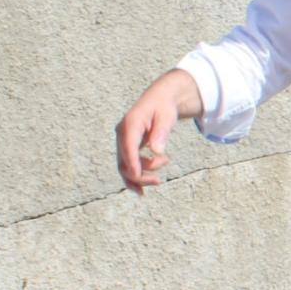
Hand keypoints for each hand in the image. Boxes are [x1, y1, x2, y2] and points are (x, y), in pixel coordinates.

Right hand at [114, 69, 201, 195]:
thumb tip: (157, 151)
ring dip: (140, 177)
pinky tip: (142, 190)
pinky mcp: (127, 147)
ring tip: (159, 179)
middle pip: (123, 161)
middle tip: (158, 181)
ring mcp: (123, 141)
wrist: (159, 100)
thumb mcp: (167, 117)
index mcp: (131, 124)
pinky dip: (134, 178)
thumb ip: (161, 132)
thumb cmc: (164, 107)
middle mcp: (122, 134)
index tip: (139, 176)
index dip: (132, 162)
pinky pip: (127, 165)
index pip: (128, 146)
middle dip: (139, 175)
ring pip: (124, 167)